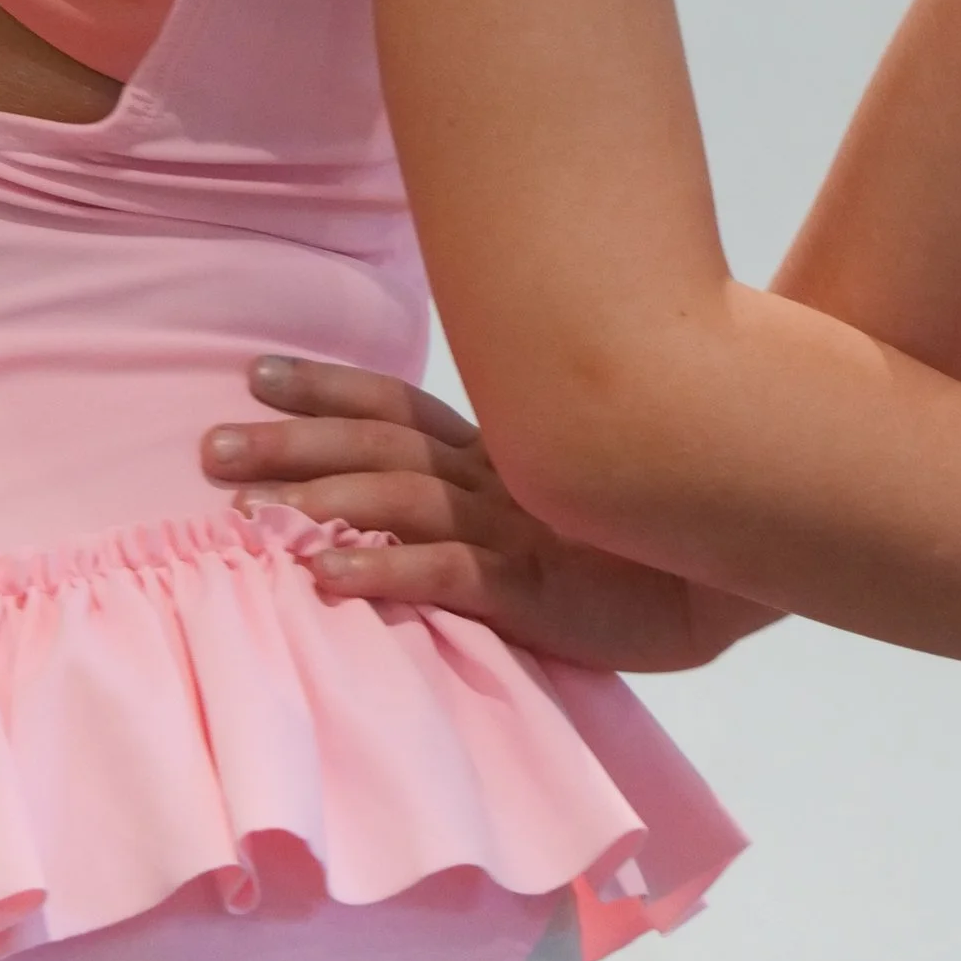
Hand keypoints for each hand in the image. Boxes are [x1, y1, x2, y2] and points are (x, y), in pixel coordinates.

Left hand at [202, 358, 770, 672]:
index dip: (329, 390)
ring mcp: (519, 525)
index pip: (400, 409)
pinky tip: (326, 575)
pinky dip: (386, 570)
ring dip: (319, 502)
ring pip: (401, 501)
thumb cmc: (656, 545)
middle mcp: (500, 476)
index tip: (256, 374)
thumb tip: (406, 497)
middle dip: (292, 444)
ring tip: (243, 514)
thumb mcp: (562, 507)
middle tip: (208, 448)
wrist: (752, 570)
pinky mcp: (539, 586)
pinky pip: (451, 574)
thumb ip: (494, 495)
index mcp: (502, 451)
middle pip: (379, 448)